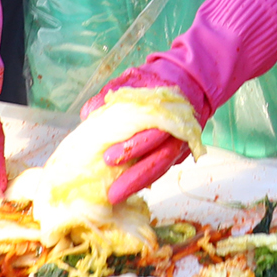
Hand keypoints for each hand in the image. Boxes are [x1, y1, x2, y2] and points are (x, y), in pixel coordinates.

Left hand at [83, 64, 208, 204]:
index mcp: (169, 111)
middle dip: (136, 177)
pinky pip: (162, 169)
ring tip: (115, 197)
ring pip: (163, 167)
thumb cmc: (155, 81)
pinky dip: (146, 180)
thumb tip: (88, 113)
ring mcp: (181, 144)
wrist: (189, 81)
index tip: (107, 159)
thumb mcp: (133, 79)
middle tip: (111, 192)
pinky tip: (128, 191)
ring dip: (139, 184)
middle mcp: (179, 131)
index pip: (154, 132)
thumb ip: (110, 94)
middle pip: (160, 158)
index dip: (133, 147)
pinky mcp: (179, 153)